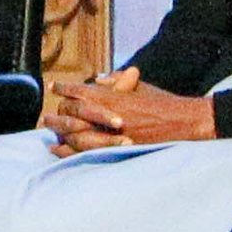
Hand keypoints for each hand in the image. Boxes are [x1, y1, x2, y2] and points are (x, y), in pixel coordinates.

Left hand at [46, 71, 221, 153]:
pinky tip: (59, 150)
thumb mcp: (141, 87)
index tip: (55, 88)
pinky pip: (86, 152)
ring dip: (59, 133)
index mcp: (113, 97)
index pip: (81, 91)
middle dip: (58, 115)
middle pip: (72, 113)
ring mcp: (112, 134)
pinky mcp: (117, 150)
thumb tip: (98, 79)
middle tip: (46, 118)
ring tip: (48, 134)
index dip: (65, 89)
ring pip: (75, 134)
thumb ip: (118, 83)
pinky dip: (70, 151)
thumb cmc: (163, 103)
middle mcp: (108, 115)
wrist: (185, 122)